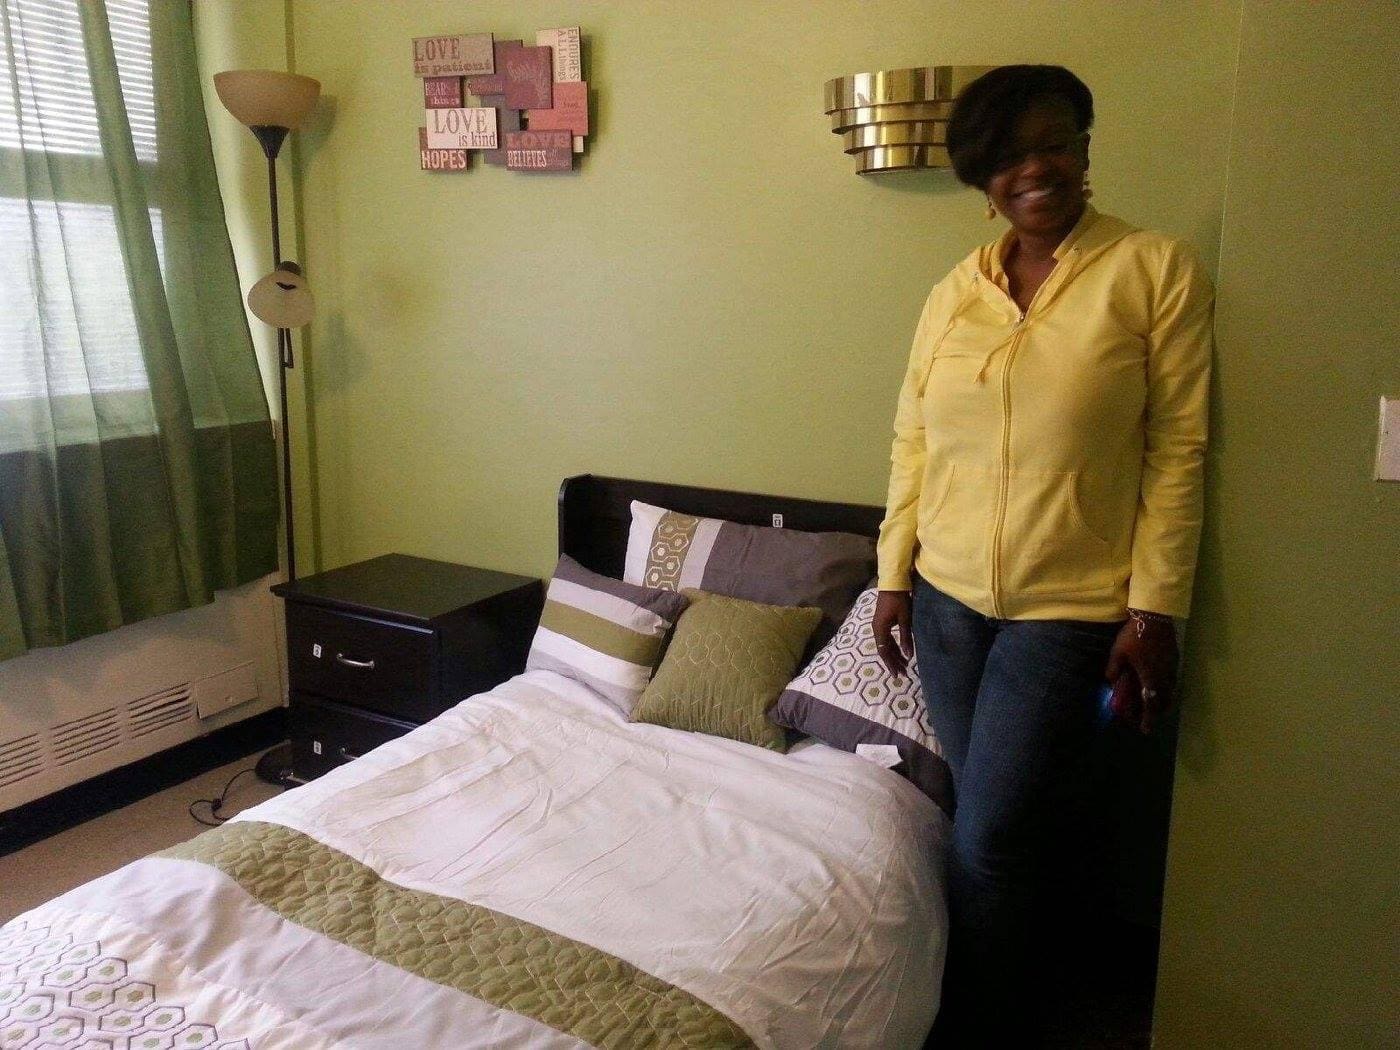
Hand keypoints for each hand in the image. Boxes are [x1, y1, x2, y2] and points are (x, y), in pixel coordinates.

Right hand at [872, 590, 913, 678]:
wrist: (893, 584)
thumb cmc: (899, 600)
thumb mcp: (905, 620)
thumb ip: (905, 638)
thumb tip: (908, 656)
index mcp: (880, 629)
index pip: (884, 651)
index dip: (891, 663)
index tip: (898, 674)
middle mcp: (877, 629)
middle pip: (884, 650)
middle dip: (894, 662)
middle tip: (903, 674)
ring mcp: (879, 626)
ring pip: (886, 645)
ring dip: (894, 655)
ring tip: (903, 665)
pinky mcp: (883, 622)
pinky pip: (887, 639)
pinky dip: (893, 647)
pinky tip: (900, 652)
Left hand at [1104, 613, 1178, 733]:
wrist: (1154, 616)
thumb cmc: (1133, 635)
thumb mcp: (1118, 652)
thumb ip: (1114, 670)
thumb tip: (1111, 682)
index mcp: (1150, 676)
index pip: (1150, 703)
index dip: (1147, 718)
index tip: (1145, 730)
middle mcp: (1165, 675)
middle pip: (1164, 700)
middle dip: (1156, 712)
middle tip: (1149, 719)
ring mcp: (1172, 667)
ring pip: (1170, 691)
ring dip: (1163, 701)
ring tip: (1155, 705)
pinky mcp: (1175, 658)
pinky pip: (1173, 680)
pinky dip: (1167, 688)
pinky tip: (1160, 685)